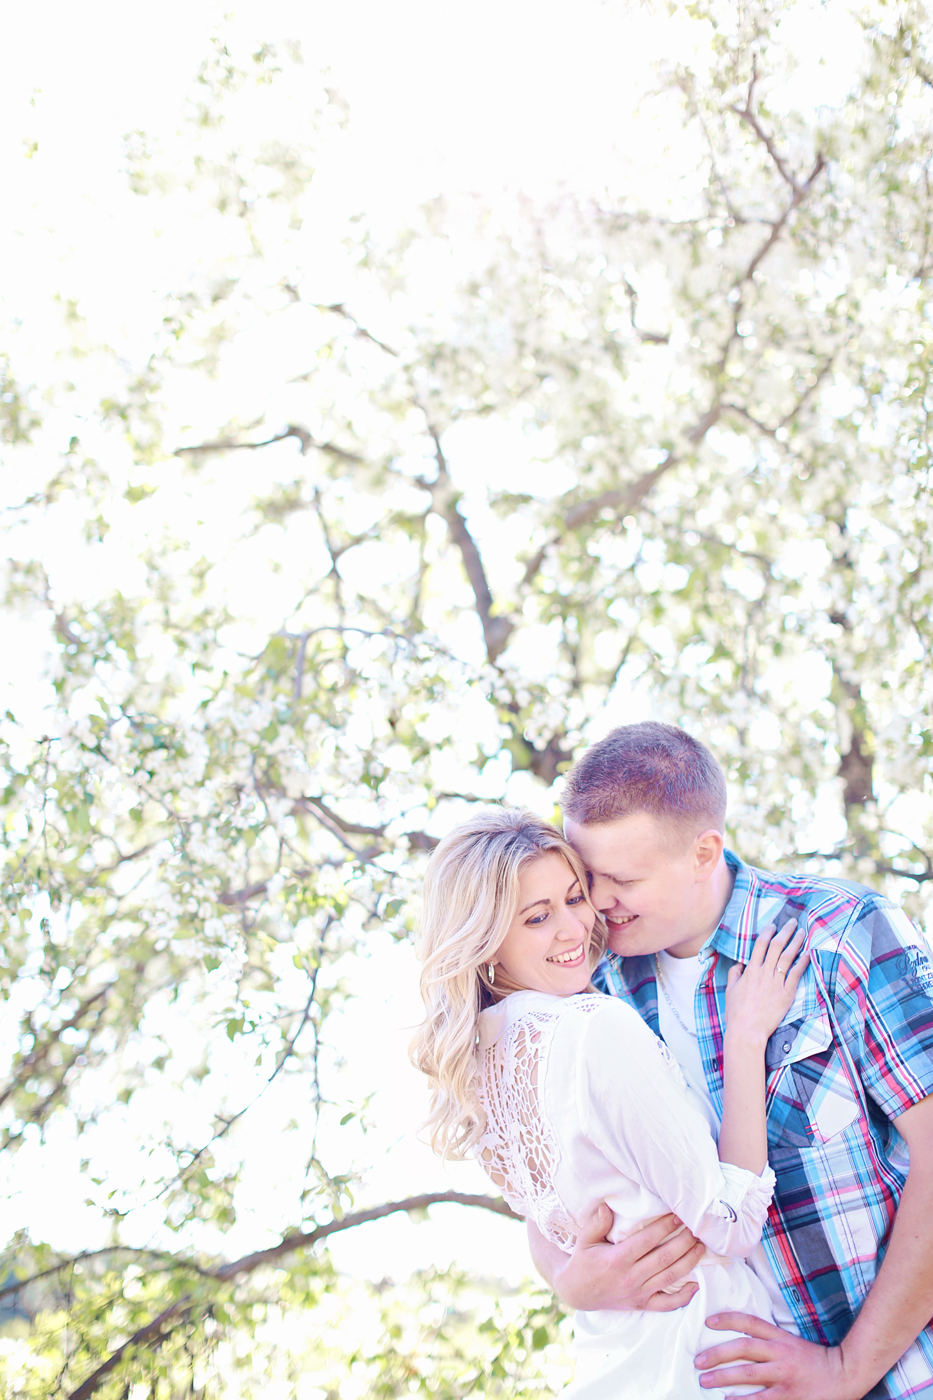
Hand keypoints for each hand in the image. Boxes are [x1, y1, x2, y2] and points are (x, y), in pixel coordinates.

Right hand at [553, 1204, 704, 1311]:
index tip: (678, 1215)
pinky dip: (683, 1297)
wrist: (577, 1292)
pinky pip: (666, 1304)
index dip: (665, 1227)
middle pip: (664, 1258)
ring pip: (669, 1277)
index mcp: (617, 1260)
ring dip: (688, 1262)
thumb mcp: (584, 1240)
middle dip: (683, 1242)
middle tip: (695, 1228)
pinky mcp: (642, 1305)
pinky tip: (696, 1285)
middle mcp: (630, 1278)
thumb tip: (607, 1206)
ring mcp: (638, 1293)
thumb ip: (596, 1223)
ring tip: (700, 1247)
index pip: (647, 1241)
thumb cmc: (583, 1262)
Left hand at [695, 1312, 861, 1398]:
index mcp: (780, 1337)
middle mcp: (780, 1353)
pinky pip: (761, 1399)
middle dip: (718, 1353)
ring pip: (748, 1373)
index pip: (750, 1322)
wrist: (844, 1374)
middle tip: (698, 1360)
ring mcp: (784, 1376)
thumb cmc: (814, 1359)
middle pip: (743, 1347)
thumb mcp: (791, 1342)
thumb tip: (739, 1341)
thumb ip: (768, 1339)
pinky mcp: (789, 1397)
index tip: (708, 1321)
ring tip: (704, 1380)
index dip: (728, 1319)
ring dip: (723, 1377)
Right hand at [725, 919, 806, 1047]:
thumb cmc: (736, 1012)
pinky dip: (803, 962)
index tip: (773, 925)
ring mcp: (776, 982)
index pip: (760, 944)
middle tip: (792, 922)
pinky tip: (809, 953)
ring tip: (802, 933)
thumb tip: (739, 964)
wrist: (747, 1031)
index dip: (768, 932)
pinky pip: (797, 973)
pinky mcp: (787, 993)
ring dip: (796, 942)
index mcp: (750, 970)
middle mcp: (764, 972)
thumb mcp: (730, 990)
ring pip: (788, 956)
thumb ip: (735, 973)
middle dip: (785, 931)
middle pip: (777, 946)